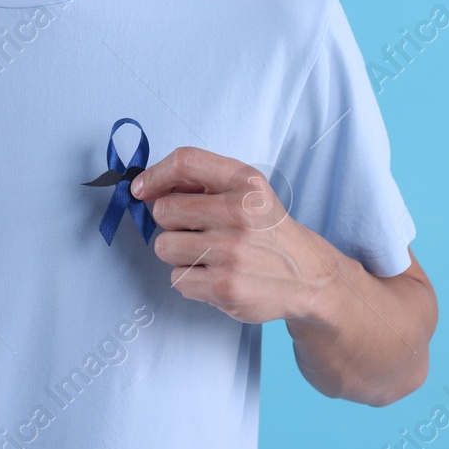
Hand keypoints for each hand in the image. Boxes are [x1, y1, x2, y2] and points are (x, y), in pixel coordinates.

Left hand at [131, 146, 333, 324]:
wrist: (307, 276)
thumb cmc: (266, 230)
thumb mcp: (247, 190)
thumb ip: (203, 181)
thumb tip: (147, 188)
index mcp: (245, 182)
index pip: (185, 161)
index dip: (155, 174)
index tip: (142, 190)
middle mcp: (240, 213)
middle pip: (164, 210)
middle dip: (172, 222)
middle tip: (197, 230)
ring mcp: (232, 252)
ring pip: (164, 247)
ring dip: (178, 253)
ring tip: (208, 254)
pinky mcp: (225, 287)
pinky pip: (177, 279)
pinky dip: (190, 279)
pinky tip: (216, 275)